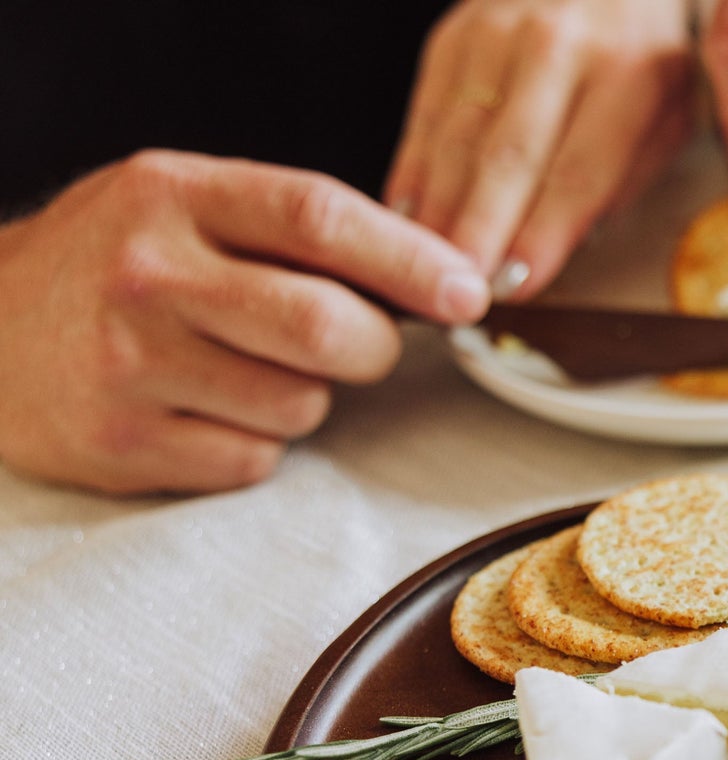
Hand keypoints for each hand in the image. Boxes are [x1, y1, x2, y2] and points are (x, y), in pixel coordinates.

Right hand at [0, 151, 489, 495]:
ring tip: (245, 371)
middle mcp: (146, 275)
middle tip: (363, 346)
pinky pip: (255, 460)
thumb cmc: (120, 266)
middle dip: (374, 348)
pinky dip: (256, 446)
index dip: (413, 259)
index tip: (470, 291)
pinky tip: (205, 412)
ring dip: (306, 399)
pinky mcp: (123, 443)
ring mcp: (128, 364)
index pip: (319, 216)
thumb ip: (296, 230)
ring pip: (300, 404)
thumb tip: (442, 275)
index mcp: (174, 195)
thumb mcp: (189, 208)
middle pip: (325, 326)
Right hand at [385, 0, 695, 299]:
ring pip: (457, 136)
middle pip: (508, 155)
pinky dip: (413, 173)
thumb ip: (625, 180)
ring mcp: (498, 34)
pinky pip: (425, 114)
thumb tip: (565, 249)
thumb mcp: (670, 118)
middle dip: (480, 230)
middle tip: (460, 292)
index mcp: (628, 73)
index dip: (543, 232)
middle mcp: (559, 46)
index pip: (579, 169)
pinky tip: (404, 222)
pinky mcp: (453, 37)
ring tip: (426, 272)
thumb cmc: (643, 62)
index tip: (518, 284)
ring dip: (439, 210)